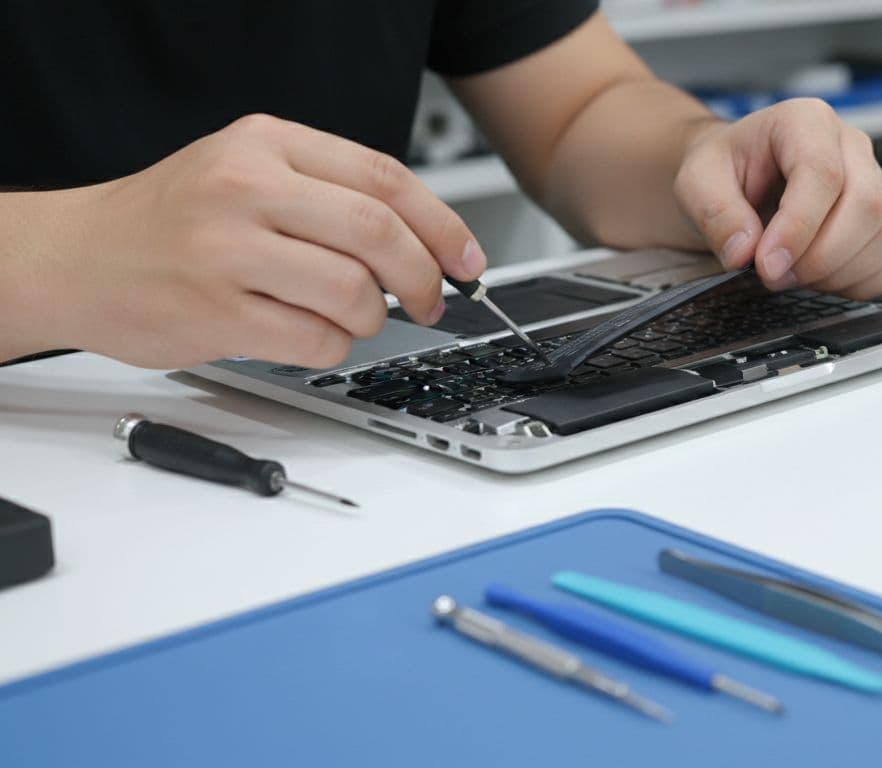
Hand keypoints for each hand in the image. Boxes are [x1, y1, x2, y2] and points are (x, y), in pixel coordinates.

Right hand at [47, 114, 483, 368]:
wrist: (74, 256)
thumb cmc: (170, 221)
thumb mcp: (245, 171)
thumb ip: (326, 192)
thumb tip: (425, 240)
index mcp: (266, 143)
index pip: (385, 178)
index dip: (442, 225)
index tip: (467, 260)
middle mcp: (247, 188)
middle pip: (379, 234)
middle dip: (423, 278)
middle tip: (429, 301)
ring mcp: (227, 250)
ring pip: (353, 291)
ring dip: (372, 318)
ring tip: (353, 318)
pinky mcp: (214, 312)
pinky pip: (314, 339)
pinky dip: (332, 346)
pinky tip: (310, 335)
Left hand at [673, 99, 881, 298]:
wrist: (738, 179)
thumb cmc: (726, 171)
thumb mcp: (697, 181)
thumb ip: (715, 213)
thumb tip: (744, 251)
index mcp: (806, 122)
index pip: (823, 174)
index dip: (797, 228)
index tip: (767, 264)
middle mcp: (851, 147)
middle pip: (865, 207)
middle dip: (818, 257)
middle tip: (774, 275)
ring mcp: (875, 183)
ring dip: (837, 274)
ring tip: (793, 274)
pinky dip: (862, 282)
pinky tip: (823, 278)